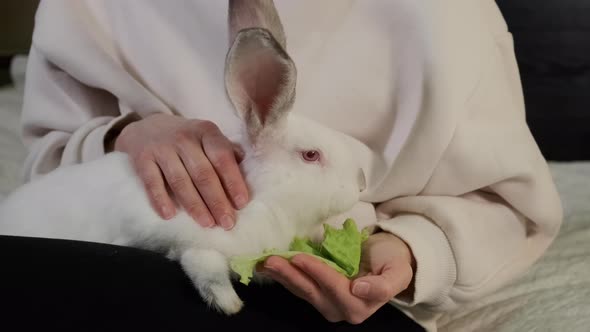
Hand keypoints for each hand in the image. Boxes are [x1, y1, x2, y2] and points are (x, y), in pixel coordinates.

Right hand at [114, 113, 248, 228]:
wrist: (146, 127)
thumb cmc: (187, 139)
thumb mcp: (207, 136)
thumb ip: (225, 150)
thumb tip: (244, 164)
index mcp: (206, 132)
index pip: (222, 158)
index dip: (232, 181)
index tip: (241, 203)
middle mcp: (184, 138)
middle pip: (203, 173)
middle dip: (216, 201)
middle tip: (227, 222)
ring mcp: (162, 148)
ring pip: (180, 181)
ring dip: (194, 205)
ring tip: (207, 223)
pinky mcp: (142, 159)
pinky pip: (151, 182)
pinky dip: (160, 199)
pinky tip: (170, 215)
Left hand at [261, 232, 414, 323]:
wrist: (387, 257)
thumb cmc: (392, 261)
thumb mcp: (398, 272)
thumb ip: (384, 285)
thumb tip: (358, 290)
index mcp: (360, 305)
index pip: (335, 288)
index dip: (317, 273)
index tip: (300, 258)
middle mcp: (340, 309)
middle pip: (312, 292)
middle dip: (291, 276)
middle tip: (272, 260)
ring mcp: (326, 303)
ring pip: (301, 290)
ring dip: (282, 276)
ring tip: (265, 262)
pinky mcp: (317, 293)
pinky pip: (299, 286)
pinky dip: (284, 275)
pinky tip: (269, 266)